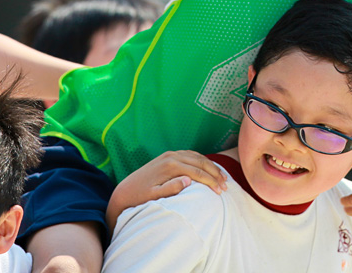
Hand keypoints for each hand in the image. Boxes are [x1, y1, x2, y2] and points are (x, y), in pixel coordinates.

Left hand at [107, 151, 226, 230]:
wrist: (126, 190)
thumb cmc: (141, 196)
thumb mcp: (155, 196)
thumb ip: (171, 188)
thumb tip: (189, 180)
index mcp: (170, 166)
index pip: (198, 172)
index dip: (211, 182)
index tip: (221, 192)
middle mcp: (171, 156)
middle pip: (200, 162)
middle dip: (215, 173)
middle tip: (226, 186)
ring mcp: (170, 154)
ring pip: (197, 156)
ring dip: (210, 166)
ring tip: (221, 177)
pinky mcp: (168, 155)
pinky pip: (189, 154)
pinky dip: (201, 160)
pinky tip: (208, 167)